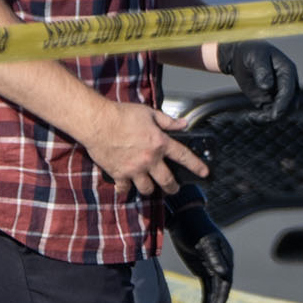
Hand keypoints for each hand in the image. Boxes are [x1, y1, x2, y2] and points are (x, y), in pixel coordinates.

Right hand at [87, 101, 204, 195]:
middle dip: (173, 188)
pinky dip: (126, 189)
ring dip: (150, 189)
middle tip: (174, 188)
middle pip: (167, 181)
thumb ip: (167, 121)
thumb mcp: (149, 113)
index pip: (184, 156)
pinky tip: (126, 187)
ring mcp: (134, 169)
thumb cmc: (121, 115)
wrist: (97, 122)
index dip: (196, 166)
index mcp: (159, 143)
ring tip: (150, 187)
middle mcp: (149, 159)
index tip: (204, 173)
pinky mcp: (119, 174)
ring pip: (147, 189)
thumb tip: (183, 124)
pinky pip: (125, 189)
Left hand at [163, 183, 233, 302]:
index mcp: (226, 257)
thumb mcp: (204, 242)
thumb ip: (214, 258)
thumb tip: (224, 273)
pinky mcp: (202, 269)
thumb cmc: (195, 228)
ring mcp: (212, 267)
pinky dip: (206, 298)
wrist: (183, 220)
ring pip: (214, 289)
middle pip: (221, 288)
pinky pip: (206, 287)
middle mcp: (222, 264)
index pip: (226, 280)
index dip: (222, 295)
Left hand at [217, 40, 298, 119]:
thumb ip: (262, 70)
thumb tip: (268, 87)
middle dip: (278, 114)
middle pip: (290, 104)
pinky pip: (270, 114)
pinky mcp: (269, 101)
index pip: (290, 91)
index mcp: (287, 71)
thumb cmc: (251, 52)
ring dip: (269, 119)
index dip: (283, 104)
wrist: (241, 56)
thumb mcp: (256, 57)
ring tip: (252, 118)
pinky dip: (262, 120)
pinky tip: (250, 118)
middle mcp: (287, 84)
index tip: (274, 114)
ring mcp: (279, 93)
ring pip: (282, 112)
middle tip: (262, 119)